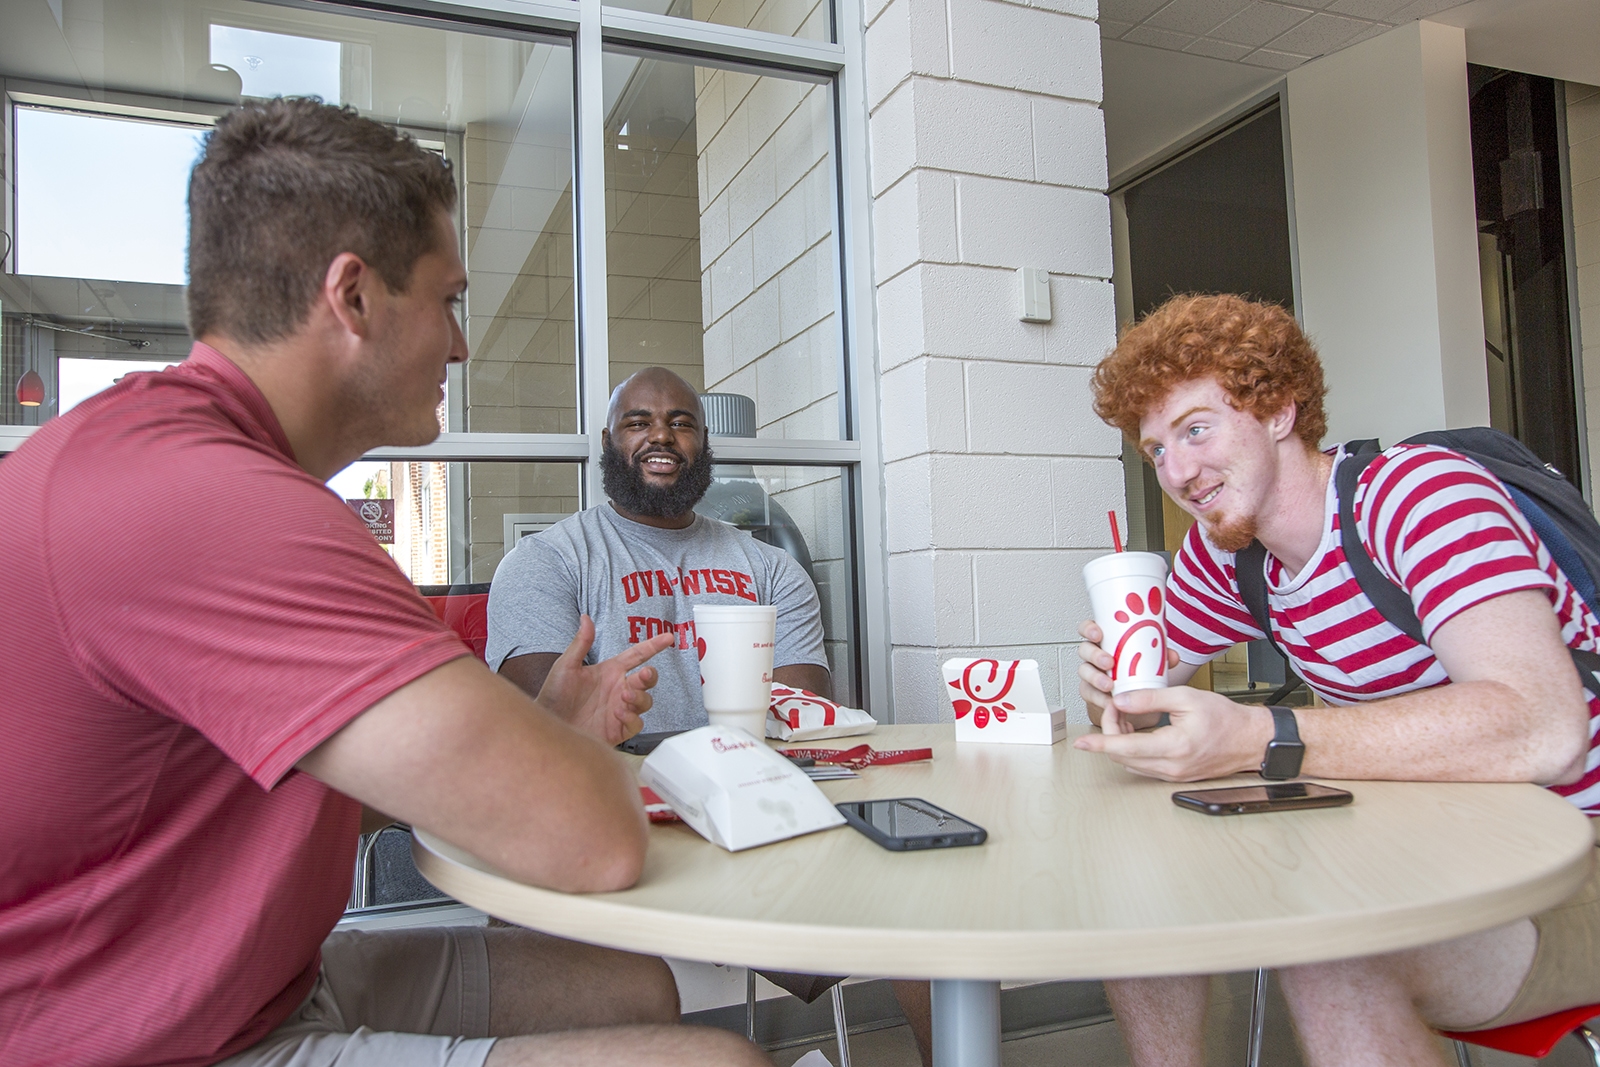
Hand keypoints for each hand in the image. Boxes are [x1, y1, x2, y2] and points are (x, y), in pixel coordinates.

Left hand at [537, 616, 675, 744]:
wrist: (548, 726)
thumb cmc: (553, 696)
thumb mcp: (566, 666)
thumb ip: (580, 643)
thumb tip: (585, 618)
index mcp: (610, 671)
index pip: (637, 655)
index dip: (653, 646)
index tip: (668, 638)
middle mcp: (618, 689)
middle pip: (648, 680)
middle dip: (651, 675)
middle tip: (644, 674)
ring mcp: (620, 709)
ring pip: (646, 701)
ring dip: (639, 697)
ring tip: (624, 696)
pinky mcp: (618, 729)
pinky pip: (636, 723)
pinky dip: (632, 717)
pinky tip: (619, 713)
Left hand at [1073, 685, 1274, 781]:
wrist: (1250, 740)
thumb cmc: (1226, 719)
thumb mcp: (1187, 698)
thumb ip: (1151, 698)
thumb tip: (1122, 700)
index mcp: (1174, 746)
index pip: (1125, 747)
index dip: (1099, 743)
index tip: (1081, 741)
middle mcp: (1171, 766)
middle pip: (1123, 756)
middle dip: (1111, 733)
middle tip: (1117, 708)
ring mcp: (1173, 775)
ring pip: (1131, 763)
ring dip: (1121, 742)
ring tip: (1128, 718)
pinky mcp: (1175, 776)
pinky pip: (1144, 766)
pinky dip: (1134, 750)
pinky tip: (1139, 732)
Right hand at [1077, 619, 1179, 729]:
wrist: (1134, 702)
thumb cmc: (1137, 674)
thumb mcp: (1149, 661)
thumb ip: (1161, 657)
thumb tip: (1171, 655)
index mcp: (1106, 641)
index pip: (1089, 629)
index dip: (1089, 629)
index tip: (1098, 633)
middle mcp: (1095, 656)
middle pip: (1084, 650)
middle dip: (1094, 655)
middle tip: (1109, 662)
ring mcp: (1091, 674)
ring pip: (1084, 672)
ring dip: (1095, 677)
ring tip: (1109, 685)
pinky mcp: (1091, 693)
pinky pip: (1089, 694)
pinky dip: (1099, 698)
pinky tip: (1109, 700)